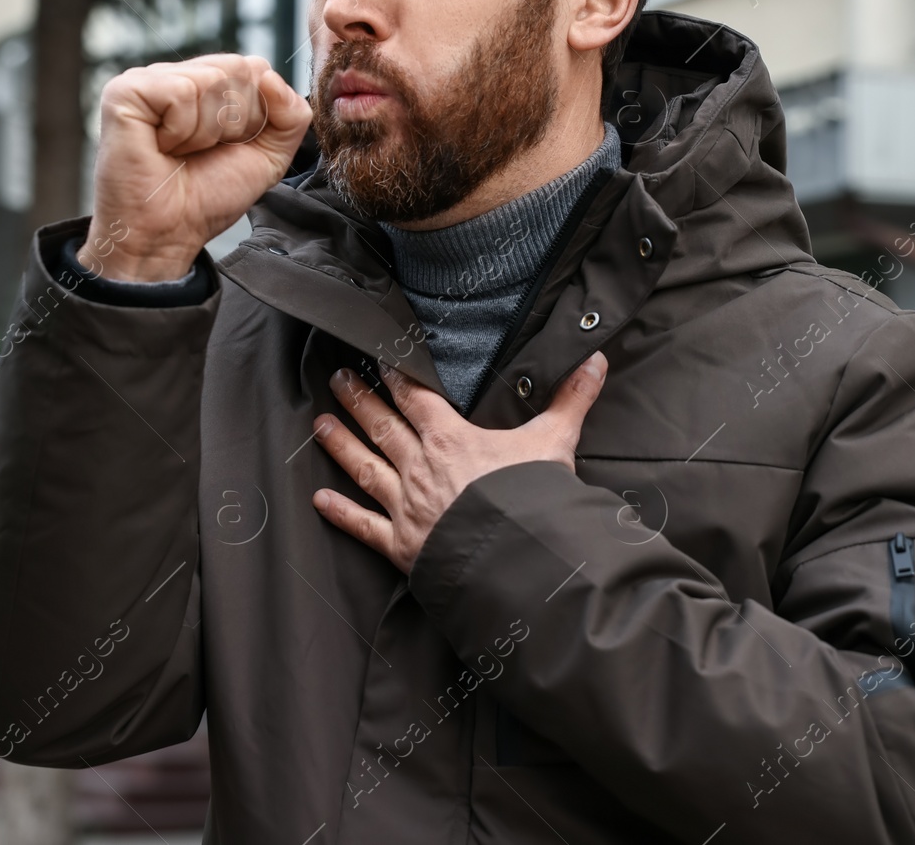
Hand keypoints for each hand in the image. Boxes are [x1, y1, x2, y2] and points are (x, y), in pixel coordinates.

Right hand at [79, 55, 312, 281]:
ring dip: (206, 132)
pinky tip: (161, 146)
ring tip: (179, 151)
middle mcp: (178, 74)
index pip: (256, 68)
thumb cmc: (208, 196)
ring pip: (212, 80)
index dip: (254, 116)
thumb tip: (269, 75)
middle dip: (233, 123)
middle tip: (201, 152)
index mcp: (207, 84)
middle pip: (238, 69)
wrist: (167, 234)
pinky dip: (181, 130)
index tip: (227, 147)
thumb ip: (291, 115)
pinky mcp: (125, 90)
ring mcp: (148, 78)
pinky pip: (181, 91)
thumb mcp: (269, 156)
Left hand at [311, 354, 608, 572]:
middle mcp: (421, 467)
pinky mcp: (402, 544)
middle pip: (382, 425)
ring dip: (340, 444)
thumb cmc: (534, 498)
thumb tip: (596, 361)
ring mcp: (407, 506)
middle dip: (358, 399)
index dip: (395, 375)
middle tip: (337, 377)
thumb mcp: (555, 441)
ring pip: (365, 466)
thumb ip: (571, 400)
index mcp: (451, 438)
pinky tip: (319, 500)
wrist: (517, 557)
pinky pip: (364, 526)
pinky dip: (341, 513)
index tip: (377, 356)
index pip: (415, 397)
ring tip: (319, 423)